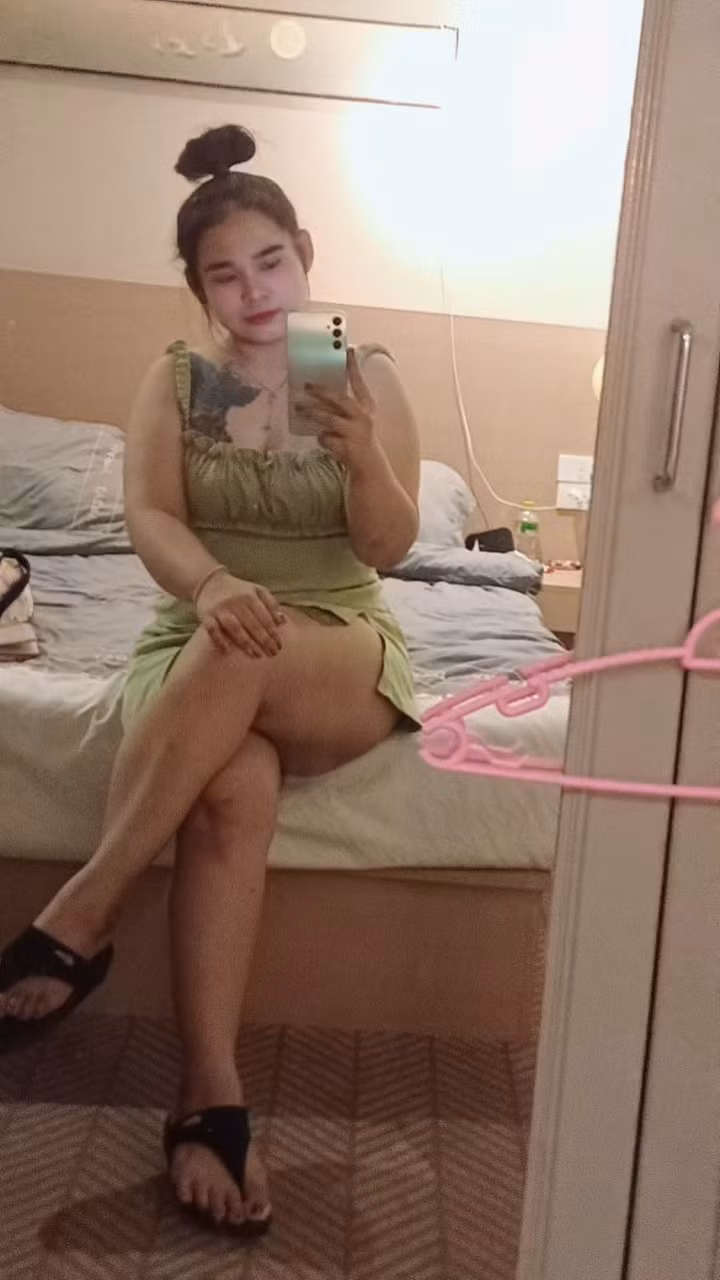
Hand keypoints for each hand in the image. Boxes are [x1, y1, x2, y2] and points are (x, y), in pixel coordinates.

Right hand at [195, 571, 285, 657]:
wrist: (209, 582)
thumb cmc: (237, 590)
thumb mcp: (256, 591)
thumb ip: (271, 603)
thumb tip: (283, 620)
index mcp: (250, 596)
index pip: (265, 617)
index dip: (273, 632)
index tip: (279, 645)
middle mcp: (236, 602)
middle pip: (252, 624)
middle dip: (264, 641)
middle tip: (273, 653)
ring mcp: (220, 609)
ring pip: (235, 628)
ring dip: (246, 643)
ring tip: (257, 655)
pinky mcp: (206, 615)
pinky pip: (212, 629)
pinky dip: (219, 640)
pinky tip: (227, 651)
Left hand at [295, 347, 379, 469]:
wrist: (368, 465)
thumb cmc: (357, 436)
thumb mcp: (356, 417)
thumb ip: (342, 405)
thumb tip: (317, 390)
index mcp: (366, 406)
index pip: (359, 383)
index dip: (353, 367)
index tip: (347, 350)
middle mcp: (362, 417)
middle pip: (339, 399)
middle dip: (321, 391)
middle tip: (306, 385)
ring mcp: (355, 432)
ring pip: (328, 418)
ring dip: (312, 413)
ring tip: (299, 408)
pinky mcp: (347, 448)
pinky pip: (325, 437)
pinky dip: (321, 438)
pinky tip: (323, 439)